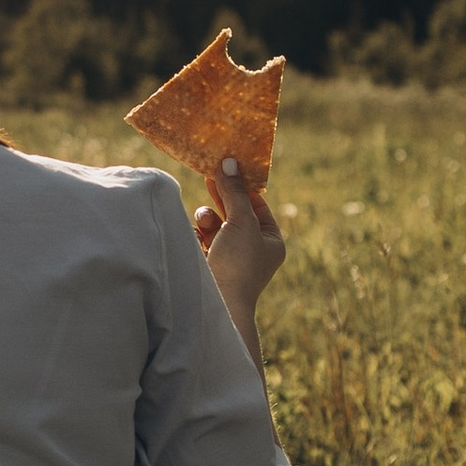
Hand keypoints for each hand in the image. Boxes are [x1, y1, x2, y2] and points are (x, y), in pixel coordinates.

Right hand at [193, 156, 284, 365]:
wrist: (218, 304)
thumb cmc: (238, 263)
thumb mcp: (241, 222)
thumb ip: (235, 191)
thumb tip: (230, 162)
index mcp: (270, 241)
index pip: (258, 206)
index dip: (243, 187)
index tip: (228, 168)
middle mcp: (253, 250)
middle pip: (236, 213)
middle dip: (222, 199)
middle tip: (209, 176)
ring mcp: (230, 258)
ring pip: (217, 225)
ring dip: (208, 218)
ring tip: (204, 221)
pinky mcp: (209, 265)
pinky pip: (201, 240)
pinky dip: (197, 234)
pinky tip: (194, 236)